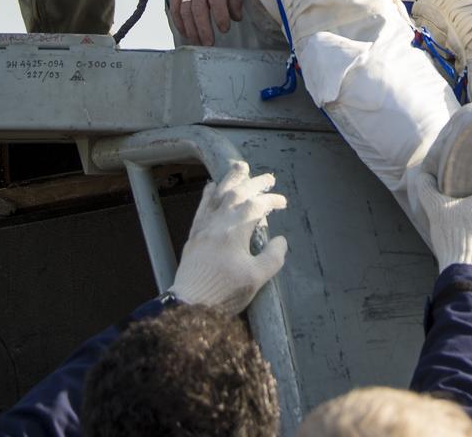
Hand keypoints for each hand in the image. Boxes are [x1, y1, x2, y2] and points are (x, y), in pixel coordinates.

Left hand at [168, 161, 287, 313]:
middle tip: (268, 178)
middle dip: (255, 183)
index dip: (271, 200)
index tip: (282, 203)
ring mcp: (204, 227)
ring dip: (231, 179)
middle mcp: (218, 223)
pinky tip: (212, 186)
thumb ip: (272, 258)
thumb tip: (281, 240)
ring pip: (218, 195)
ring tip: (240, 167)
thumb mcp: (255, 279)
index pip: (257, 206)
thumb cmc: (224, 293)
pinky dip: (208, 194)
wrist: (188, 305)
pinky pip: (201, 208)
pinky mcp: (194, 236)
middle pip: (238, 193)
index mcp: (235, 231)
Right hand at [169, 0, 243, 46]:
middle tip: (209, 43)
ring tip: (198, 42)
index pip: (217, 0)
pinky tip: (185, 32)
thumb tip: (235, 18)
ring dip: (191, 29)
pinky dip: (178, 22)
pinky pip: (174, 7)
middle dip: (204, 29)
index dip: (220, 17)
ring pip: (185, 10)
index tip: (224, 29)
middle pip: (199, 8)